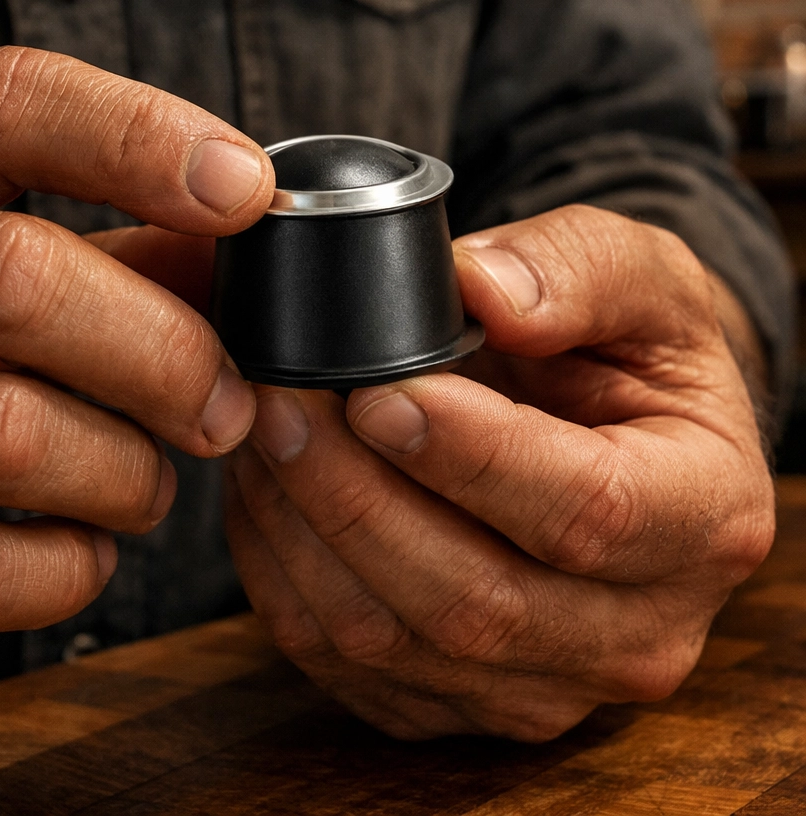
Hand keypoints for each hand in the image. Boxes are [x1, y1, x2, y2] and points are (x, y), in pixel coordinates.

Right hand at [0, 47, 272, 693]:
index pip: (1, 108)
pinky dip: (67, 568)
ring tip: (144, 483)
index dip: (139, 137)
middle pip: (15, 279)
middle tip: (225, 405)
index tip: (245, 189)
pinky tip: (77, 550)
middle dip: (163, 351)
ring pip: (4, 435)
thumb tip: (235, 253)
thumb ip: (99, 255)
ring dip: (124, 472)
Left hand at [226, 205, 773, 740]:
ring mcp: (543, 683)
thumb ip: (580, 270)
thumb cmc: (628, 352)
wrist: (611, 432)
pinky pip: (348, 663)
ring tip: (265, 430)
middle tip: (284, 402)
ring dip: (304, 532)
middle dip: (354, 496)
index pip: (589, 511)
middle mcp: (636, 630)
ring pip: (392, 640)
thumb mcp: (642, 279)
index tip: (379, 392)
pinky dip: (285, 576)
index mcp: (704, 517)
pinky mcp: (460, 699)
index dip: (471, 456)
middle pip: (474, 600)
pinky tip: (270, 491)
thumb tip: (487, 296)